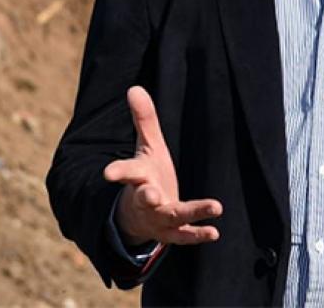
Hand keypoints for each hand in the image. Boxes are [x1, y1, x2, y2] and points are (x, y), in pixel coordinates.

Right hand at [104, 86, 222, 245]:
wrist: (140, 217)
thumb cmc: (146, 175)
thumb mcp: (148, 147)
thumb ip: (144, 120)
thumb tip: (134, 88)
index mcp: (138, 177)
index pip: (126, 173)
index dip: (117, 172)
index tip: (107, 173)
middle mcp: (145, 200)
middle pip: (144, 198)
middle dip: (147, 197)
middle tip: (152, 195)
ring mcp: (158, 219)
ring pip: (171, 217)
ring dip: (190, 213)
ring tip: (215, 206)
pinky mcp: (171, 232)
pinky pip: (184, 235)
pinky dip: (198, 234)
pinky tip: (215, 232)